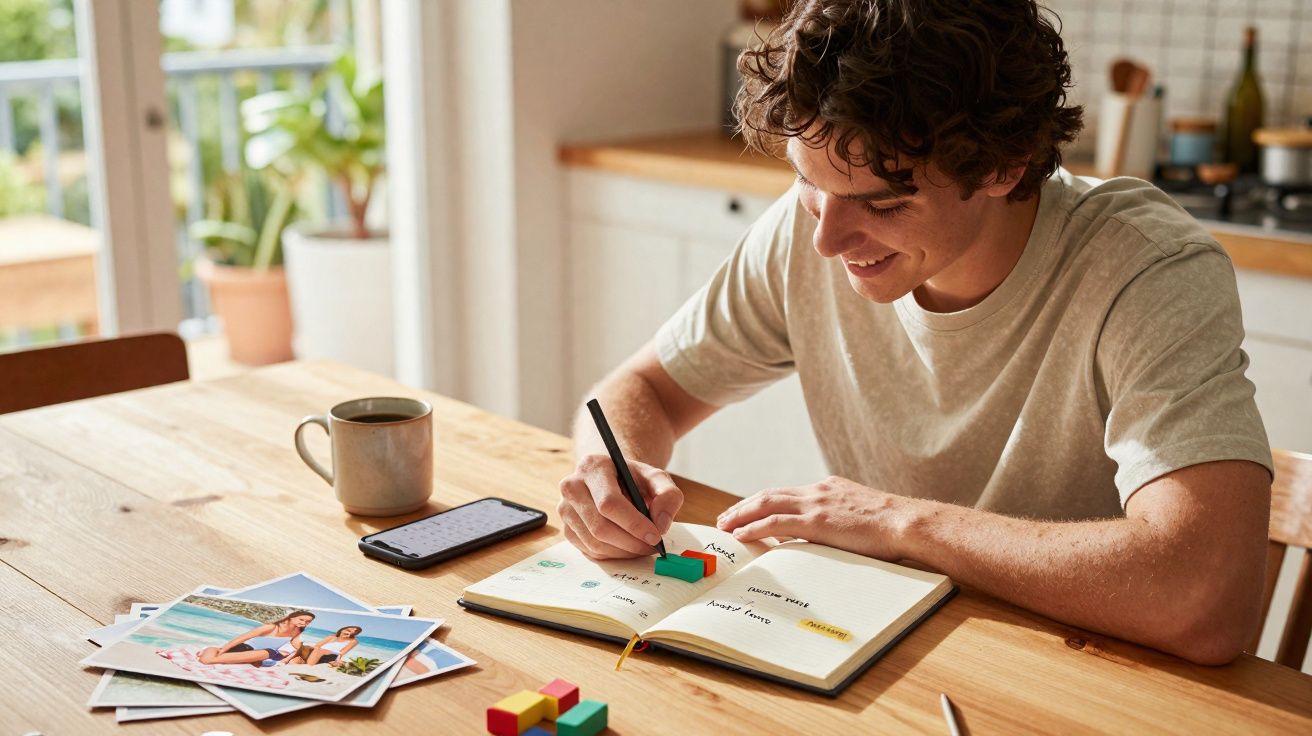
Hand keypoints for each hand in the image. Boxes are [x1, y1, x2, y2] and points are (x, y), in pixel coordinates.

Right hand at [558, 453, 682, 559]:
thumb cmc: (634, 480)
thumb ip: (668, 495)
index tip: (655, 536)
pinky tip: (627, 545)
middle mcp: (572, 486)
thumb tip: (661, 524)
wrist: (613, 480)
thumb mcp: (657, 478)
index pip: (609, 502)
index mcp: (593, 467)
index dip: (634, 524)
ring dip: (624, 551)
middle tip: (652, 546)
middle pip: (600, 527)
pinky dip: (613, 554)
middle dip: (631, 542)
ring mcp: (565, 509)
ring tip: (642, 546)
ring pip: (595, 543)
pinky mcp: (567, 529)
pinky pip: (590, 551)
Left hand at [715, 476, 913, 559]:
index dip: (764, 502)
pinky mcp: (816, 522)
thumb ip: (842, 520)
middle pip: (770, 494)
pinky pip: (775, 523)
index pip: (788, 493)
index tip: (749, 511)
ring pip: (766, 504)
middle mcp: (818, 491)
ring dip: (742, 515)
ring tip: (725, 526)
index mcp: (829, 488)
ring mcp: (816, 504)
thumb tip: (833, 536)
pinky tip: (741, 535)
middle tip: (726, 518)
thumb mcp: (863, 515)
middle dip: (744, 506)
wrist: (906, 522)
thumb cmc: (893, 527)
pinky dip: (754, 528)